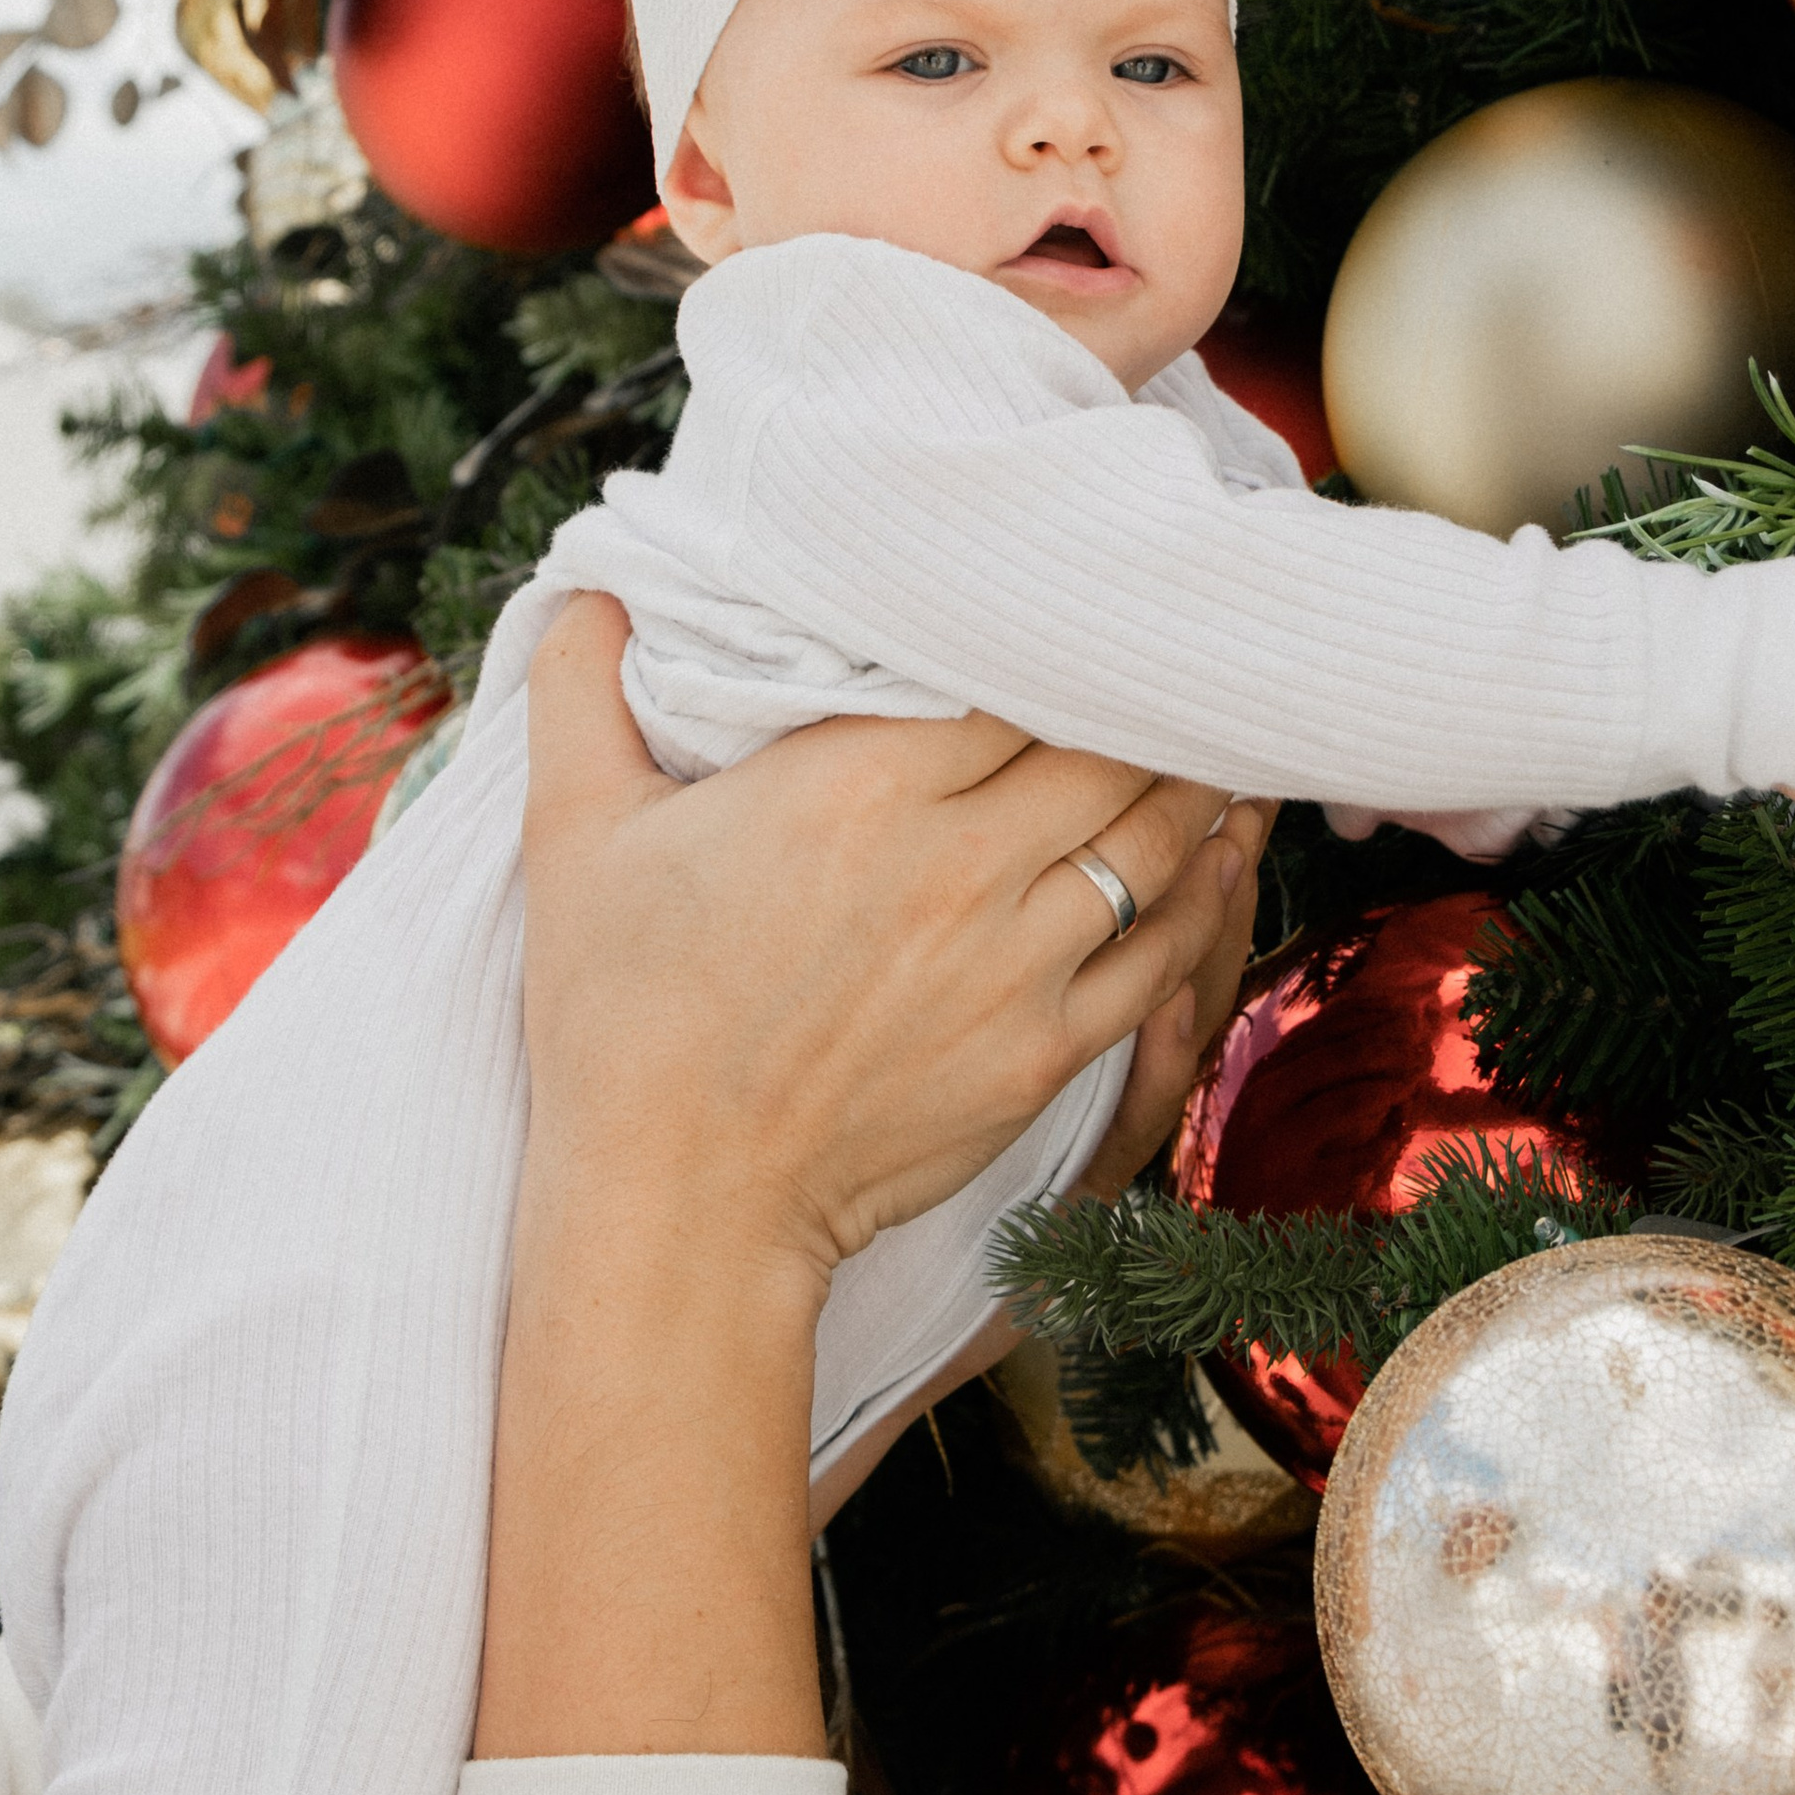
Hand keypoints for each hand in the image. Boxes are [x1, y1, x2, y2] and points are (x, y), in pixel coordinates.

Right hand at [481, 601, 1260, 1766]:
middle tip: (1171, 663)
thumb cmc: (621, 1017)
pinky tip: (1219, 860)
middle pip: (1105, 747)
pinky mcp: (1045, 1050)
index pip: (1011, 674)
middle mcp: (959, 864)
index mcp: (859, 787)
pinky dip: (1203, 897)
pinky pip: (1164, 954)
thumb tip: (589, 590)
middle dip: (1143, 701)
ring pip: (1153, 840)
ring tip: (1219, 740)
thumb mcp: (575, 835)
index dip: (1053, 640)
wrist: (678, 1204)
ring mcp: (1016, 962)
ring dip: (1193, 785)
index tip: (1070, 617)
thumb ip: (582, 692)